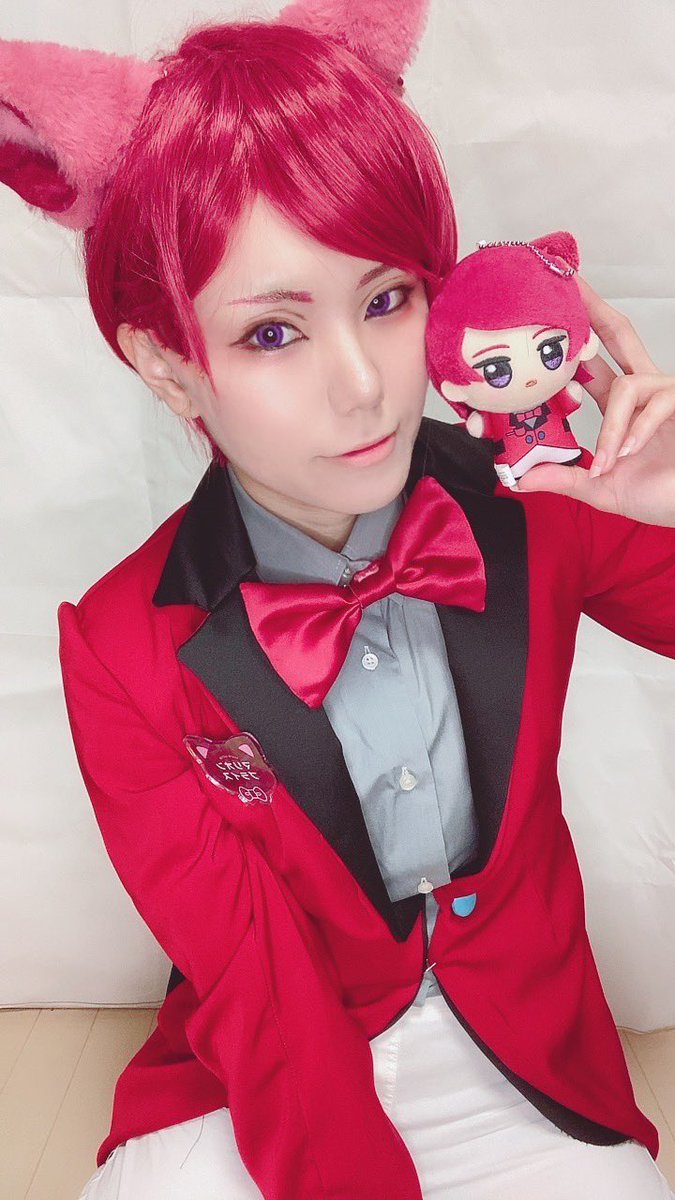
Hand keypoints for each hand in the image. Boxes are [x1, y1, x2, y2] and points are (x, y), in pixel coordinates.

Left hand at [516, 277, 674, 526]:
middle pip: (618, 334)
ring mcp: (666, 392)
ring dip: (612, 427)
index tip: (548, 313)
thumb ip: (563, 478)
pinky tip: (628, 453)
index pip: (592, 361)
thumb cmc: (661, 495)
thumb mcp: (601, 489)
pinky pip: (652, 404)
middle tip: (568, 281)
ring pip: (625, 387)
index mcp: (621, 405)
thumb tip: (517, 476)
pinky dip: (635, 431)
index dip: (573, 338)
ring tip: (608, 460)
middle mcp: (643, 389)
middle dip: (593, 307)